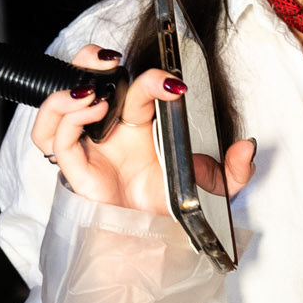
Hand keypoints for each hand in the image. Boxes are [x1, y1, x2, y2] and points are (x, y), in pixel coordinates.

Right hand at [30, 42, 257, 215]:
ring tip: (94, 91)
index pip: (138, 88)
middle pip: (87, 81)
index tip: (174, 83)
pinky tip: (91, 114)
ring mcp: (89, 149)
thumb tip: (245, 148)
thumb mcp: (214, 188)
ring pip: (58, 108)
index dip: (152, 78)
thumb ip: (234, 170)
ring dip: (69, 91)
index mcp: (139, 124)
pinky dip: (67, 119)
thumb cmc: (173, 209)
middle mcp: (109, 131)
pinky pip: (56, 139)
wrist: (155, 243)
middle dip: (92, 60)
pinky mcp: (75, 170)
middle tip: (110, 59)